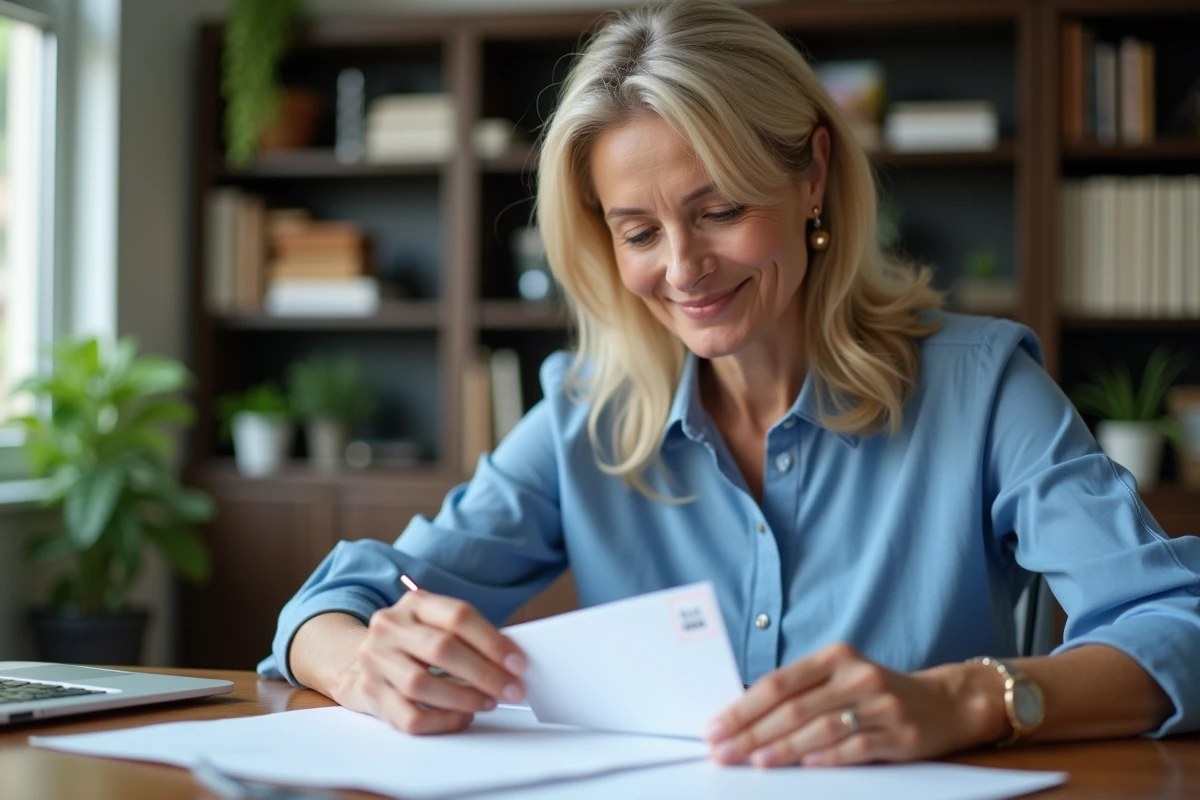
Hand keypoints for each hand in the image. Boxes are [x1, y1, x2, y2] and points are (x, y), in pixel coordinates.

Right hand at [329, 591, 527, 734]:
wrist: (361, 660)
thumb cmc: (415, 644)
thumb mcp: (438, 625)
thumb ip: (471, 637)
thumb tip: (513, 662)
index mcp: (415, 603)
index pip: (458, 616)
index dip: (492, 641)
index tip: (518, 663)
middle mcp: (390, 627)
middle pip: (441, 649)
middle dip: (484, 673)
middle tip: (512, 689)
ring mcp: (375, 660)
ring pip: (422, 684)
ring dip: (464, 698)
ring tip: (488, 702)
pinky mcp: (370, 694)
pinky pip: (409, 717)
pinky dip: (443, 721)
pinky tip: (462, 717)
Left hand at [704, 642, 1002, 767]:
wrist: (945, 703)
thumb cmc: (877, 694)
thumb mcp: (840, 679)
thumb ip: (800, 693)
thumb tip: (744, 720)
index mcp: (834, 657)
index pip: (778, 682)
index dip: (743, 707)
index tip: (715, 727)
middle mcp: (855, 676)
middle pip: (793, 708)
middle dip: (752, 732)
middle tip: (724, 752)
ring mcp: (879, 704)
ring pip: (820, 728)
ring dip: (783, 748)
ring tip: (755, 762)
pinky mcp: (899, 733)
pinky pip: (856, 747)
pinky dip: (828, 757)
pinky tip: (806, 766)